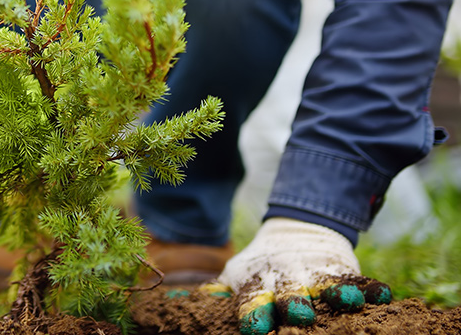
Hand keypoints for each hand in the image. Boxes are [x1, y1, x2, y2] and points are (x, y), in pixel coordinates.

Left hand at [205, 217, 390, 334]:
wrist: (295, 231)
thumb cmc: (260, 267)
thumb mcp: (236, 274)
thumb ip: (214, 292)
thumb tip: (173, 302)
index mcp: (258, 286)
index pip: (253, 302)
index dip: (253, 314)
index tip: (254, 327)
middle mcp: (287, 283)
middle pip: (290, 296)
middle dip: (293, 305)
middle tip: (298, 313)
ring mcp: (317, 276)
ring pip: (326, 287)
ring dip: (335, 295)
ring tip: (344, 301)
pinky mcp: (342, 271)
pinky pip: (360, 281)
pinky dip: (370, 288)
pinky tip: (382, 295)